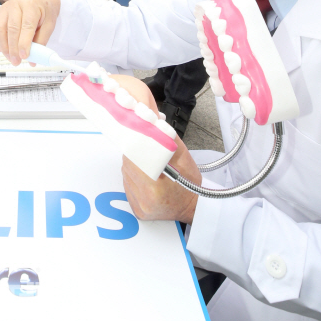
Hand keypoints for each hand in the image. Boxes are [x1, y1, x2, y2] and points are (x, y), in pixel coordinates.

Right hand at [0, 0, 60, 65]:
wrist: (41, 0)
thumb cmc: (46, 12)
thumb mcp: (49, 25)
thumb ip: (41, 41)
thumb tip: (32, 60)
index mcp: (31, 5)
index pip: (26, 26)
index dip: (24, 43)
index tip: (24, 56)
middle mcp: (16, 4)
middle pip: (12, 28)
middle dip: (13, 48)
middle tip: (16, 61)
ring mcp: (5, 7)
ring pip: (0, 29)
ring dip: (3, 46)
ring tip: (10, 58)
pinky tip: (2, 50)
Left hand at [118, 77, 199, 223]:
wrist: (194, 208)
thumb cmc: (190, 182)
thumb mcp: (183, 156)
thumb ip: (164, 134)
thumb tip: (150, 112)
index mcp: (155, 187)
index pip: (133, 157)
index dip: (133, 142)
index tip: (136, 130)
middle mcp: (143, 199)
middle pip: (127, 163)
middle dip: (134, 149)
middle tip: (143, 141)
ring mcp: (138, 206)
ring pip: (126, 172)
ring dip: (133, 161)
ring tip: (146, 157)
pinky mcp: (136, 208)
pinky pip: (128, 183)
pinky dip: (133, 174)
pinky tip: (145, 171)